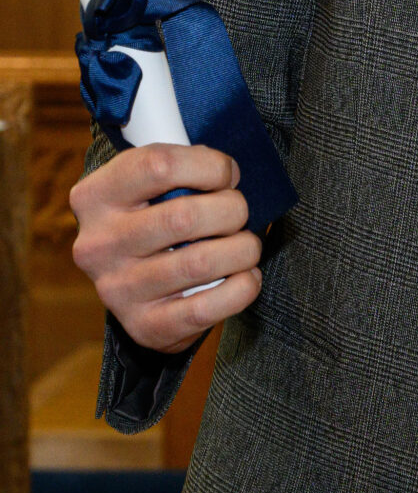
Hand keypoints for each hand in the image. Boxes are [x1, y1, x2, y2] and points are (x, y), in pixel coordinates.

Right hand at [70, 143, 263, 353]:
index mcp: (96, 196)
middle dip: (233, 210)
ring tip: (245, 245)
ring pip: (200, 262)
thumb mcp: (154, 182)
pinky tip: (244, 275)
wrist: (136, 279)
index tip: (227, 175)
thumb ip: (184, 168)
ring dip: (243, 249)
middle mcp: (99, 245)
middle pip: (185, 217)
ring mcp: (117, 290)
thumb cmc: (158, 213)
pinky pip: (204, 309)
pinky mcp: (142, 327)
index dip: (210, 166)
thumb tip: (230, 176)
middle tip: (239, 213)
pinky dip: (242, 287)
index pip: (160, 166)